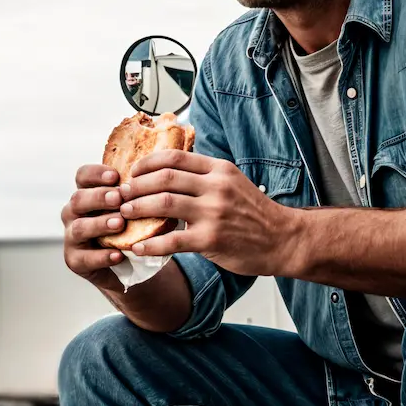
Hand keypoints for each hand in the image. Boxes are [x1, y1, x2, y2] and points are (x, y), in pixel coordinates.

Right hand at [61, 163, 133, 290]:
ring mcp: (71, 237)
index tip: (115, 176)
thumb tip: (153, 176)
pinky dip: (102, 257)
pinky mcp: (74, 261)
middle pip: (78, 199)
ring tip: (120, 224)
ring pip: (79, 228)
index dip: (96, 174)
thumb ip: (132, 194)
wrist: (127, 264)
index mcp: (86, 194)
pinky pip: (84, 259)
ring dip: (100, 224)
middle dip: (99, 197)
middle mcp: (73, 213)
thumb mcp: (129, 208)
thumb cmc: (127, 228)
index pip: (82, 176)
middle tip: (118, 198)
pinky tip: (118, 254)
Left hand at [117, 150, 301, 275]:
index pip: (175, 158)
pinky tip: (138, 247)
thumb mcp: (233, 183)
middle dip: (136, 186)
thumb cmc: (255, 214)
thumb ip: (205, 176)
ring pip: (163, 204)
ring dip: (138, 209)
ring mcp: (214, 213)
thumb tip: (168, 172)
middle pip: (164, 178)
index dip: (147, 164)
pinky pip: (172, 240)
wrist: (284, 239)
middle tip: (121, 195)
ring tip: (124, 215)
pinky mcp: (211, 240)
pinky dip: (150, 244)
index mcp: (219, 170)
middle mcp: (216, 187)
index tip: (133, 173)